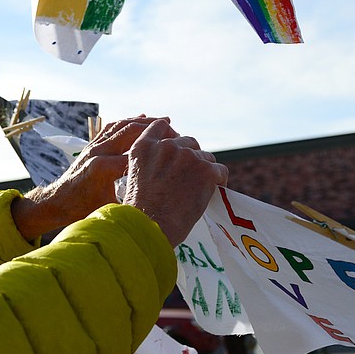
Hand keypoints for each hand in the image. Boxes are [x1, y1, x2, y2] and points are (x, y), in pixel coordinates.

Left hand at [11, 116, 168, 240]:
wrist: (57, 200)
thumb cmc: (81, 208)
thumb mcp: (108, 210)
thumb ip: (128, 204)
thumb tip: (155, 210)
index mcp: (102, 169)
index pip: (135, 156)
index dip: (156, 153)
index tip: (175, 153)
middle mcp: (97, 153)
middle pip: (130, 133)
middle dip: (153, 128)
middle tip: (173, 127)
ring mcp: (93, 146)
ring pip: (121, 126)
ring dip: (141, 121)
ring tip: (162, 120)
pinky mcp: (91, 145)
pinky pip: (112, 127)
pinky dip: (127, 121)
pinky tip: (141, 119)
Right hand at [123, 120, 228, 246]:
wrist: (151, 226)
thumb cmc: (140, 212)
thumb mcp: (134, 178)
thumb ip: (149, 164)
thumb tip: (167, 167)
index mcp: (144, 147)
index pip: (161, 126)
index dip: (172, 136)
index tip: (177, 147)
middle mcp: (166, 146)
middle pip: (188, 141)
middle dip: (190, 157)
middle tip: (188, 178)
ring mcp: (187, 156)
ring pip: (205, 156)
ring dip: (204, 170)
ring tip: (197, 189)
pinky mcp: (206, 170)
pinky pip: (220, 170)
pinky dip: (219, 180)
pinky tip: (212, 190)